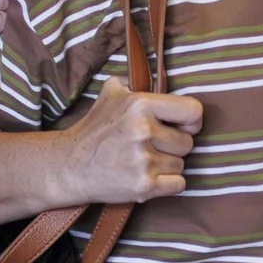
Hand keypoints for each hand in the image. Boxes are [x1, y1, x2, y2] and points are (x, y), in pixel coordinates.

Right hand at [52, 77, 203, 204]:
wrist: (69, 167)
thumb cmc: (94, 129)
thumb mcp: (111, 92)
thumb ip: (137, 81)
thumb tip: (158, 76)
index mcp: (140, 104)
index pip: (193, 111)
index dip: (191, 120)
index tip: (181, 126)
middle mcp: (143, 131)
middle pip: (187, 142)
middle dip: (173, 145)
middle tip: (151, 146)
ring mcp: (143, 161)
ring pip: (181, 165)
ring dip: (167, 165)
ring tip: (143, 161)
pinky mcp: (143, 186)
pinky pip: (178, 185)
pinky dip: (167, 184)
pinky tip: (149, 177)